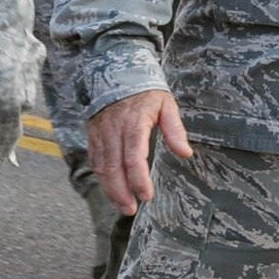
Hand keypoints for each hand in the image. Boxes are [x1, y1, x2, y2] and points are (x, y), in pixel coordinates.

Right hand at [86, 88, 191, 215]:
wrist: (115, 69)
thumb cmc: (145, 89)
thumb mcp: (166, 104)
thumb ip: (175, 130)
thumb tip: (185, 153)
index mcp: (133, 124)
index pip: (134, 158)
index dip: (139, 180)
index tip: (147, 196)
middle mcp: (113, 130)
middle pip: (113, 168)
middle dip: (121, 192)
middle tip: (130, 209)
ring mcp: (100, 133)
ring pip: (101, 166)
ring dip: (110, 189)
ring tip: (121, 204)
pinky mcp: (92, 134)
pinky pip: (94, 159)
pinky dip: (101, 177)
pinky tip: (110, 188)